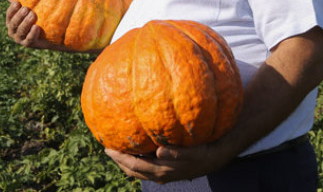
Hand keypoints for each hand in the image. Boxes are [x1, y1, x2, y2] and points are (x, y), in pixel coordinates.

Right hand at [5, 0, 71, 50]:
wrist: (48, 33)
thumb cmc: (36, 16)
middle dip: (19, 16)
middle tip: (26, 8)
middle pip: (14, 23)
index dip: (12, 9)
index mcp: (11, 21)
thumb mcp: (29, 7)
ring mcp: (19, 39)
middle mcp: (13, 31)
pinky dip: (32, 34)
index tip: (17, 2)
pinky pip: (29, 40)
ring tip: (33, 15)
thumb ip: (21, 0)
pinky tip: (36, 27)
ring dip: (26, 23)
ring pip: (21, 31)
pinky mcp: (28, 44)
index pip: (9, 15)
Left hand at [104, 142, 233, 183]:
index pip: (134, 166)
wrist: (215, 159)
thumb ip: (176, 152)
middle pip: (132, 170)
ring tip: (116, 149)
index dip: (120, 158)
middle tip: (107, 148)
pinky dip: (135, 160)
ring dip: (125, 161)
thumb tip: (158, 151)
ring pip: (137, 170)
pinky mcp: (165, 170)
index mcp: (162, 171)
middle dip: (118, 160)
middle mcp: (159, 175)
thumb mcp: (192, 152)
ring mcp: (161, 174)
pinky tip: (135, 151)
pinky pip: (144, 167)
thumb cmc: (203, 152)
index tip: (108, 148)